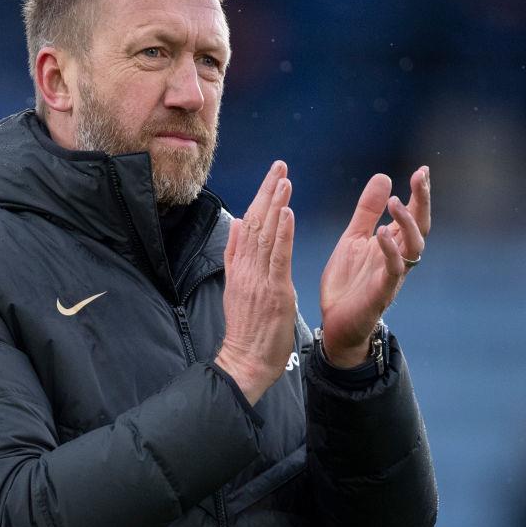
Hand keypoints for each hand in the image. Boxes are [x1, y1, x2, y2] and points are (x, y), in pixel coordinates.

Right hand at [215, 161, 296, 404]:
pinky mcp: (274, 291)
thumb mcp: (237, 289)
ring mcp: (259, 279)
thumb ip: (237, 257)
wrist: (244, 361)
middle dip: (268, 192)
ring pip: (266, 235)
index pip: (248, 225)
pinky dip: (283, 233)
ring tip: (284, 180)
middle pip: (255, 222)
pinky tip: (288, 212)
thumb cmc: (247, 331)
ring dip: (276, 204)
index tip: (271, 177)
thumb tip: (237, 226)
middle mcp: (246, 269)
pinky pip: (278, 257)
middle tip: (280, 165)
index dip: (259, 198)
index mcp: (238, 268)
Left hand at [319, 166, 430, 367]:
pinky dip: (391, 251)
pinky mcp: (381, 293)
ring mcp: (392, 275)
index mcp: (391, 243)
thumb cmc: (348, 282)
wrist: (335, 324)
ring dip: (407, 224)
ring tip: (396, 202)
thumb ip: (367, 210)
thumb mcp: (353, 238)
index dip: (419, 193)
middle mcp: (398, 257)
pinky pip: (393, 270)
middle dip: (422, 202)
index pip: (412, 214)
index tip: (422, 169)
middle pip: (420, 226)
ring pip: (413, 247)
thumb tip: (384, 176)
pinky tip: (382, 234)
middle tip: (420, 176)